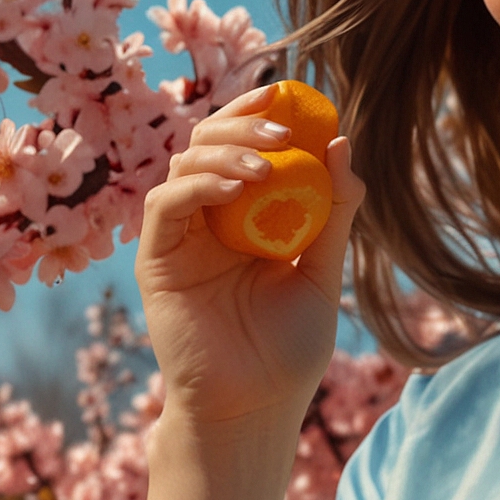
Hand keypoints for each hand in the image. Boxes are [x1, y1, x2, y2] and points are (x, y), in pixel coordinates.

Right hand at [134, 82, 365, 435]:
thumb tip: (343, 144)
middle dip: (240, 121)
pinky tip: (237, 185)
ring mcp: (178, 238)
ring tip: (268, 165)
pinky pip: (165, 204)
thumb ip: (333, 213)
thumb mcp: (321, 271)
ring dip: (226, 150)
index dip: (259, 113)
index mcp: (244, 217)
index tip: (291, 93)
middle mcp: (206, 220)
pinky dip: (198, 183)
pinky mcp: (156, 260)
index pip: (243, 146)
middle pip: (206, 142)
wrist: (255, 407)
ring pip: (183, 164)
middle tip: (282, 125)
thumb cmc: (290, 349)